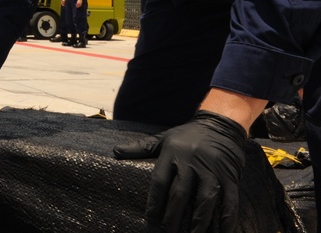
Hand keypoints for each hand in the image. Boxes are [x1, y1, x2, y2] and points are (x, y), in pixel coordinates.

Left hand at [113, 110, 245, 232]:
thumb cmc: (188, 134)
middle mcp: (191, 163)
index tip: (150, 220)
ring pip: (205, 199)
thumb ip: (141, 147)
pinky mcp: (229, 176)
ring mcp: (212, 170)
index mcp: (172, 154)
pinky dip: (227, 219)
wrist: (220, 123)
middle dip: (173, 217)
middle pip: (180, 194)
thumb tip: (115, 151)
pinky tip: (223, 232)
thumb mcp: (164, 138)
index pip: (160, 181)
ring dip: (200, 221)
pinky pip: (230, 201)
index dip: (154, 202)